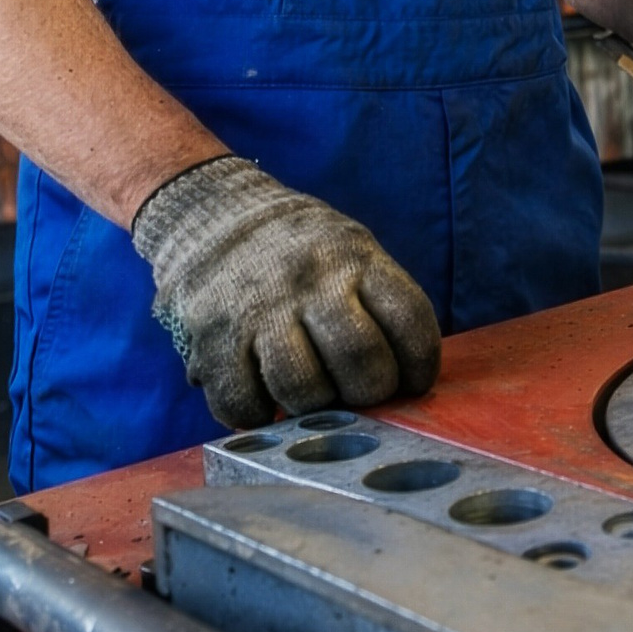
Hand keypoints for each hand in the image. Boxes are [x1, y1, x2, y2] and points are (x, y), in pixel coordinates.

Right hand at [132, 155, 440, 427]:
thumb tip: (402, 380)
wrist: (212, 214)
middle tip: (358, 396)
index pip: (409, 317)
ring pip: (303, 388)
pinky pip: (243, 403)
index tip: (412, 383)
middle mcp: (310, 280)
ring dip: (314, 409)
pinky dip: (259, 417)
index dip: (420, 363)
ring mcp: (260, 309)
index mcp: (354, 257)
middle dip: (369, 394)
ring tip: (312, 398)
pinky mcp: (213, 337)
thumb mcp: (347, 247)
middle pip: (360, 359)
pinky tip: (264, 401)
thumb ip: (374, 301)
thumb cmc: (295, 248)